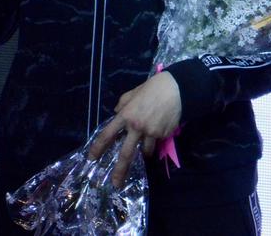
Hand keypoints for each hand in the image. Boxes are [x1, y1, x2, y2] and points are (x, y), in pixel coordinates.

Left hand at [88, 71, 181, 186]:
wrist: (179, 89)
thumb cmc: (154, 87)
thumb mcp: (134, 93)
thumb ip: (123, 104)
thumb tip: (118, 112)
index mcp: (126, 116)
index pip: (107, 135)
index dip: (98, 148)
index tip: (92, 158)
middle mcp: (136, 127)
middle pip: (125, 153)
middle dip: (120, 170)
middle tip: (116, 184)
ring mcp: (151, 132)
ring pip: (145, 150)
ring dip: (144, 153)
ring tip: (145, 153)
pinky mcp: (164, 134)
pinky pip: (158, 140)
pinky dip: (157, 138)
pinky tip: (161, 128)